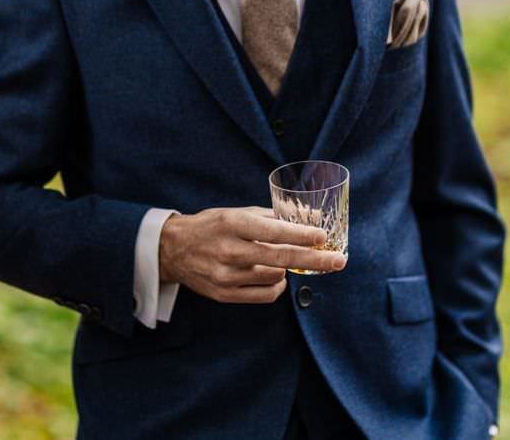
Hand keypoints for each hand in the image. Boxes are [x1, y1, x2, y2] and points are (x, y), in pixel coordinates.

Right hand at [159, 206, 345, 303]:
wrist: (171, 250)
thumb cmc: (208, 227)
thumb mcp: (234, 213)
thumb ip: (269, 217)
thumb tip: (307, 219)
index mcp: (230, 224)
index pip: (271, 231)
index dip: (300, 235)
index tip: (322, 237)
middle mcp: (227, 250)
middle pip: (279, 258)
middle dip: (313, 259)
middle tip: (338, 260)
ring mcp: (225, 275)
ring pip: (274, 277)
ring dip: (286, 269)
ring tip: (282, 261)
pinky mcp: (223, 294)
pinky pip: (264, 295)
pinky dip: (276, 287)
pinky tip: (275, 277)